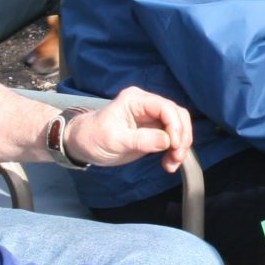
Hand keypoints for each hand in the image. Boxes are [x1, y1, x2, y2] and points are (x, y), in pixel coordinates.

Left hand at [70, 87, 191, 170]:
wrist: (82, 144)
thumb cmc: (93, 138)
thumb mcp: (114, 140)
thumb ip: (141, 140)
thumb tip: (167, 141)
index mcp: (136, 100)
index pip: (165, 107)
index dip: (175, 125)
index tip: (175, 145)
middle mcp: (147, 105)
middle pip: (177, 115)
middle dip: (182, 136)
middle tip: (177, 156)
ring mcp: (151, 118)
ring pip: (178, 127)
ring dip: (180, 145)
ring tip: (172, 163)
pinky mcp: (153, 131)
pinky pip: (172, 138)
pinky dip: (174, 151)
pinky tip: (169, 163)